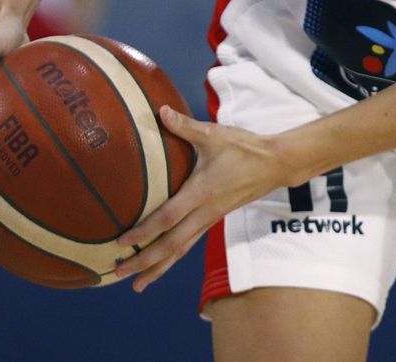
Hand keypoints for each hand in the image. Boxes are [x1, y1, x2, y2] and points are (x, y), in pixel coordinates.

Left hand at [112, 106, 291, 292]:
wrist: (275, 164)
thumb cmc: (244, 148)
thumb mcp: (214, 134)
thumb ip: (185, 126)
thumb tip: (160, 111)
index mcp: (201, 193)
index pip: (167, 218)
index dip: (143, 232)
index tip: (121, 242)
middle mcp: (204, 212)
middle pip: (171, 245)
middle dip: (145, 262)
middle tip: (120, 273)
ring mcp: (210, 219)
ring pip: (181, 250)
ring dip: (158, 267)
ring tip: (138, 284)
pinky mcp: (214, 219)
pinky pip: (189, 244)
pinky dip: (172, 257)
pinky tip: (160, 263)